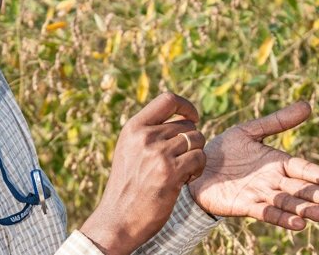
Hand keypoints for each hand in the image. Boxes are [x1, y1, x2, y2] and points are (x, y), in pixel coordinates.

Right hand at [81, 93, 205, 254]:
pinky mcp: (170, 172)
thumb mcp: (129, 149)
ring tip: (184, 170)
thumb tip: (182, 118)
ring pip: (197, 140)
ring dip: (196, 155)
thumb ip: (149, 131)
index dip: (186, 106)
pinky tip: (186, 179)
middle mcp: (145, 136)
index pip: (167, 99)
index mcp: (133, 127)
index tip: (192, 117)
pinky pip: (200, 157)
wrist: (118, 218)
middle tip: (183, 159)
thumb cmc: (127, 185)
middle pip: (187, 125)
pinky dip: (198, 168)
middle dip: (192, 140)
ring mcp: (157, 153)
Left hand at [188, 101, 318, 229]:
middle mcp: (273, 180)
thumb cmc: (224, 149)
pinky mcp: (246, 206)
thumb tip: (307, 105)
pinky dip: (282, 218)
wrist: (196, 165)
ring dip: (308, 211)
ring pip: (289, 203)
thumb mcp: (248, 131)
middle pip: (302, 189)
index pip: (304, 169)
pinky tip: (297, 224)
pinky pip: (267, 213)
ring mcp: (261, 194)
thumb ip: (276, 122)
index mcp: (277, 162)